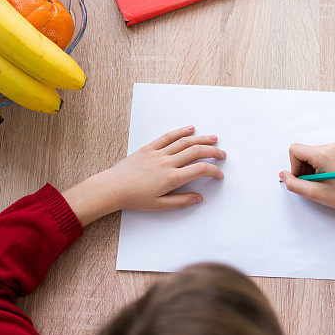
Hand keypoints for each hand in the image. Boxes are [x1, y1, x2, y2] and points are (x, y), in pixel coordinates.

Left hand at [63, 126, 224, 225]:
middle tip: (222, 154)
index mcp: (171, 178)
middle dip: (213, 151)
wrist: (112, 188)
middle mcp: (167, 163)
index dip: (213, 171)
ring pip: (184, 142)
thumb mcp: (159, 205)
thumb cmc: (134, 198)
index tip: (219, 174)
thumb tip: (198, 198)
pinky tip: (190, 129)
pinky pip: (167, 137)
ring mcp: (158, 153)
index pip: (200, 170)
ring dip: (201, 139)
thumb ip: (181, 201)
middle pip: (196, 152)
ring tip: (213, 139)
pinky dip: (180, 131)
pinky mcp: (149, 148)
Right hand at [279, 143, 334, 234]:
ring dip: (309, 169)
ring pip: (308, 155)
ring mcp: (334, 148)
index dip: (294, 166)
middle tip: (313, 183)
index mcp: (323, 154)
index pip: (295, 150)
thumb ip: (293, 184)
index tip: (303, 179)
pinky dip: (316, 167)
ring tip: (320, 182)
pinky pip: (317, 155)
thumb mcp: (313, 193)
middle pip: (301, 152)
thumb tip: (282, 175)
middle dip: (302, 169)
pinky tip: (325, 178)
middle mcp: (329, 147)